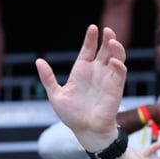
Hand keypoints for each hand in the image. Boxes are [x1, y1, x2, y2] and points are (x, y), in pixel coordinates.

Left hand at [37, 25, 125, 149]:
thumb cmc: (71, 116)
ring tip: (112, 41)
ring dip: (116, 49)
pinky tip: (114, 60)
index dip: (91, 39)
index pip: (88, 50)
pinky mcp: (116, 88)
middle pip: (104, 50)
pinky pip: (120, 73)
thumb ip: (48, 78)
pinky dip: (119, 65)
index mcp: (81, 71)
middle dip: (107, 39)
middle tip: (106, 30)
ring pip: (116, 58)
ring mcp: (107, 79)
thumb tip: (39, 61)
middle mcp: (96, 72)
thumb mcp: (55, 95)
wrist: (85, 130)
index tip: (93, 28)